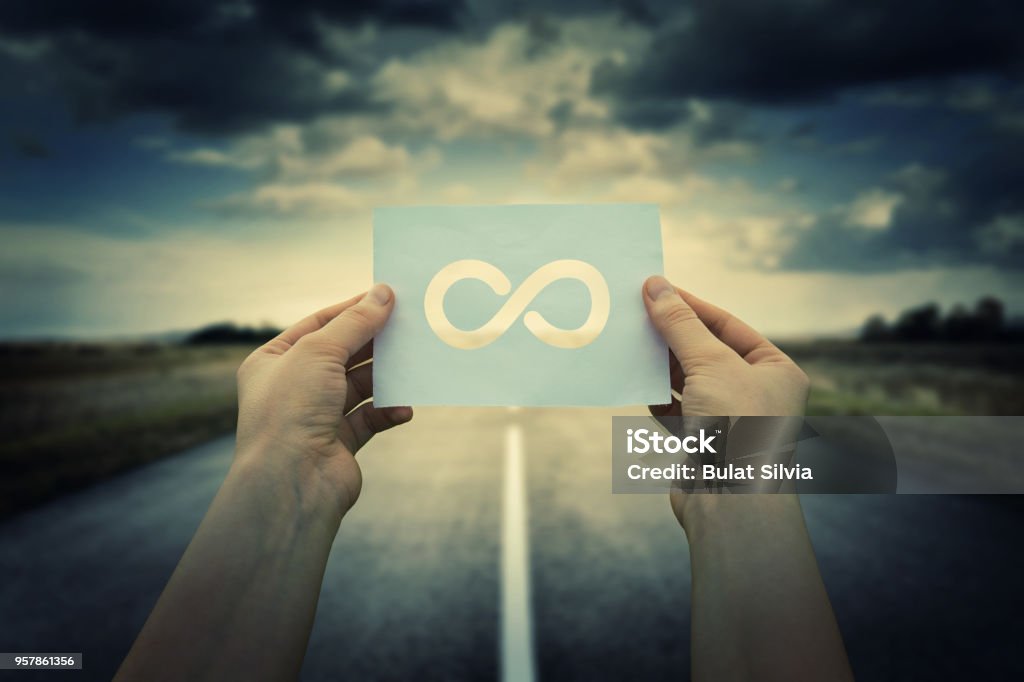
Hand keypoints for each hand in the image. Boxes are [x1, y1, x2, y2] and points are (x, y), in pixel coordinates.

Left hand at [233, 284, 411, 523]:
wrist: (292, 483)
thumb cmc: (290, 412)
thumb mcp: (320, 351)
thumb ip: (355, 321)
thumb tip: (383, 293)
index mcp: (272, 361)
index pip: (318, 325)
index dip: (352, 310)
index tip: (387, 298)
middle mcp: (291, 388)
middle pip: (342, 354)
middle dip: (374, 344)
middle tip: (408, 328)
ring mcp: (315, 416)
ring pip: (359, 386)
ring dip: (385, 377)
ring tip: (413, 366)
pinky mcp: (338, 442)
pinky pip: (370, 417)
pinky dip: (388, 411)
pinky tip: (404, 408)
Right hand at [642, 276, 809, 526]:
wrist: (731, 502)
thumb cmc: (738, 427)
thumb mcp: (709, 363)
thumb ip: (680, 324)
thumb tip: (656, 285)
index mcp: (777, 371)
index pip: (728, 326)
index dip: (692, 307)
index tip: (657, 289)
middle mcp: (758, 395)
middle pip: (707, 353)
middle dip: (673, 338)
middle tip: (637, 315)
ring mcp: (731, 422)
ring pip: (690, 383)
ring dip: (662, 367)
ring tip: (632, 346)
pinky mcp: (706, 446)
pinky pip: (678, 412)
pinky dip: (658, 400)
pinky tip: (638, 387)